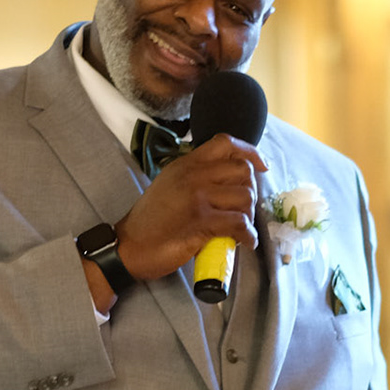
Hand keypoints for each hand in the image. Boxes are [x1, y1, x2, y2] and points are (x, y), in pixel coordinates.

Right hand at [115, 134, 266, 281]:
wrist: (129, 246)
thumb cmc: (150, 221)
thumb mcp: (170, 184)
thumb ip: (194, 176)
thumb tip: (227, 181)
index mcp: (186, 164)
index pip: (225, 143)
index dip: (250, 152)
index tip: (261, 166)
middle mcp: (193, 175)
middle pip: (243, 171)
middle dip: (250, 191)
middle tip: (242, 209)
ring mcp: (198, 197)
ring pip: (245, 197)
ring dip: (249, 215)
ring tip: (240, 227)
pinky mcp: (202, 221)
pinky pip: (240, 223)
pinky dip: (248, 235)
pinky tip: (244, 241)